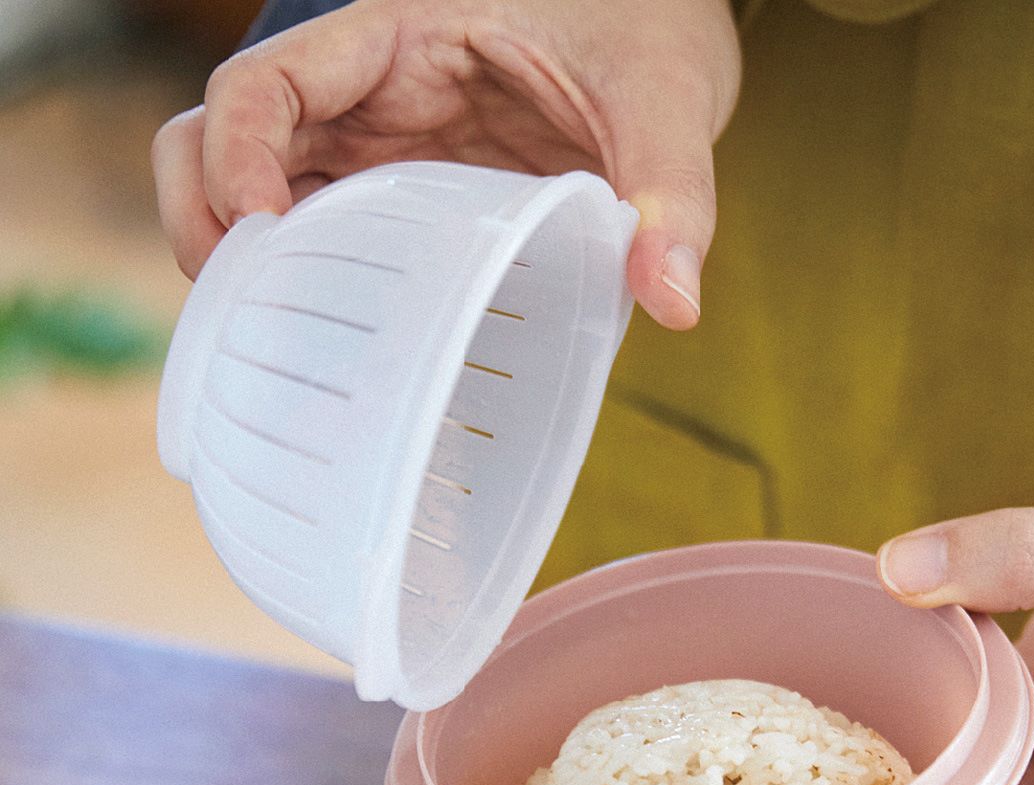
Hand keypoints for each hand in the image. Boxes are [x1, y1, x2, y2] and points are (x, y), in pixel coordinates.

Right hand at [151, 0, 740, 329]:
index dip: (238, 154)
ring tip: (271, 345)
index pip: (269, 83)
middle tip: (240, 314)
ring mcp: (379, 153)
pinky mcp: (403, 204)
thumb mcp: (662, 100)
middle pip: (224, 140)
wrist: (660, 40)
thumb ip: (668, 192)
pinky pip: (323, 239)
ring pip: (256, 193)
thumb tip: (675, 301)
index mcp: (403, 38)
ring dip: (243, 267)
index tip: (261, 234)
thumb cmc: (645, 36)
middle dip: (207, 222)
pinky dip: (305, 289)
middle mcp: (369, 97)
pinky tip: (332, 348)